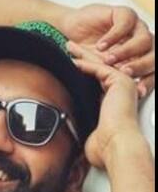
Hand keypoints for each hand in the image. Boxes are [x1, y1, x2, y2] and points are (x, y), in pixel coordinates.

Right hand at [58, 4, 154, 97]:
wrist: (70, 33)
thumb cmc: (84, 52)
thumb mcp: (99, 72)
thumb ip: (111, 82)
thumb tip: (117, 101)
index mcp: (139, 60)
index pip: (152, 71)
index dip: (148, 81)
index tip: (137, 91)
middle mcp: (140, 44)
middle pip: (153, 55)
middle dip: (140, 66)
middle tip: (124, 73)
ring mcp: (134, 29)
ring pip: (144, 40)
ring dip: (126, 52)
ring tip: (108, 60)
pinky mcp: (123, 15)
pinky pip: (126, 23)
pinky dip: (113, 36)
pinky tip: (101, 46)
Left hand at [68, 41, 141, 168]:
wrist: (115, 146)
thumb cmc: (104, 145)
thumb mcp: (88, 128)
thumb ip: (81, 120)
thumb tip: (67, 126)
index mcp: (114, 99)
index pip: (97, 78)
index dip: (83, 68)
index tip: (70, 62)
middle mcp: (121, 90)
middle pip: (99, 67)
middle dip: (83, 55)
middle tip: (70, 46)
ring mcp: (124, 84)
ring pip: (100, 63)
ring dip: (83, 54)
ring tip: (69, 45)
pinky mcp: (121, 82)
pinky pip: (100, 68)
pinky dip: (86, 63)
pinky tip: (73, 59)